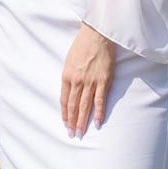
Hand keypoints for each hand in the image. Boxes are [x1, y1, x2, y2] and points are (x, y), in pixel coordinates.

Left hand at [61, 22, 115, 136]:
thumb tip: (70, 88)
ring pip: (85, 106)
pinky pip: (100, 100)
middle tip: (72, 134)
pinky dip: (98, 113)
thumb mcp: (69, 59)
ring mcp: (90, 82)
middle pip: (73, 106)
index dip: (65, 113)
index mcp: (67, 75)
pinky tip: (97, 123)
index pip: (64, 100)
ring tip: (81, 133)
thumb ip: (70, 75)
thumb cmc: (83, 44)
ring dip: (82, 121)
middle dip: (72, 122)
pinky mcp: (103, 80)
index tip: (65, 123)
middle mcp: (77, 81)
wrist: (97, 34)